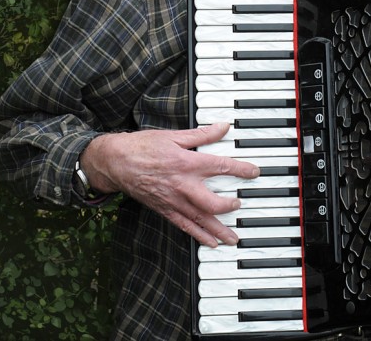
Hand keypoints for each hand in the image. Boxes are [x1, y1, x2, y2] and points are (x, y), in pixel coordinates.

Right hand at [80, 122, 259, 247]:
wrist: (116, 162)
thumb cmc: (143, 147)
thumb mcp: (174, 135)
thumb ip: (202, 134)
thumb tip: (223, 127)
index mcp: (186, 163)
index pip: (221, 167)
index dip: (241, 170)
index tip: (254, 172)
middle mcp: (182, 185)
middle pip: (213, 202)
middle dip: (230, 206)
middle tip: (240, 204)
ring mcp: (173, 201)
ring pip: (200, 220)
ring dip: (219, 230)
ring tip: (234, 239)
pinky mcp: (165, 210)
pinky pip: (185, 227)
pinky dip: (199, 236)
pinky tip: (210, 243)